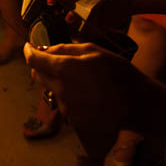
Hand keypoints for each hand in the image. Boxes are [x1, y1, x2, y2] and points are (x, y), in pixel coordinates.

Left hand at [25, 42, 155, 129]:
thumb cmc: (116, 72)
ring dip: (55, 80)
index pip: (34, 60)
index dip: (29, 51)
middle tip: (53, 58)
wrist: (136, 103)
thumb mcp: (93, 50)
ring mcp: (66, 106)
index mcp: (64, 69)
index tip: (29, 47)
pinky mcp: (72, 118)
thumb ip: (65, 49)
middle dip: (41, 65)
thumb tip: (44, 49)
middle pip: (38, 75)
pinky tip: (85, 91)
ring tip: (78, 76)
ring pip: (50, 88)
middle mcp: (60, 89)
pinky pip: (62, 101)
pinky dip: (67, 93)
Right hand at [48, 0, 131, 30]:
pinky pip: (84, 30)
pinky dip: (80, 28)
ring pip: (72, 22)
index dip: (53, 2)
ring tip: (71, 16)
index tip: (49, 3)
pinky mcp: (94, 27)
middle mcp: (78, 8)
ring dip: (70, 19)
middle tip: (57, 11)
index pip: (60, 0)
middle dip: (58, 13)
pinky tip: (80, 22)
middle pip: (63, 12)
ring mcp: (86, 18)